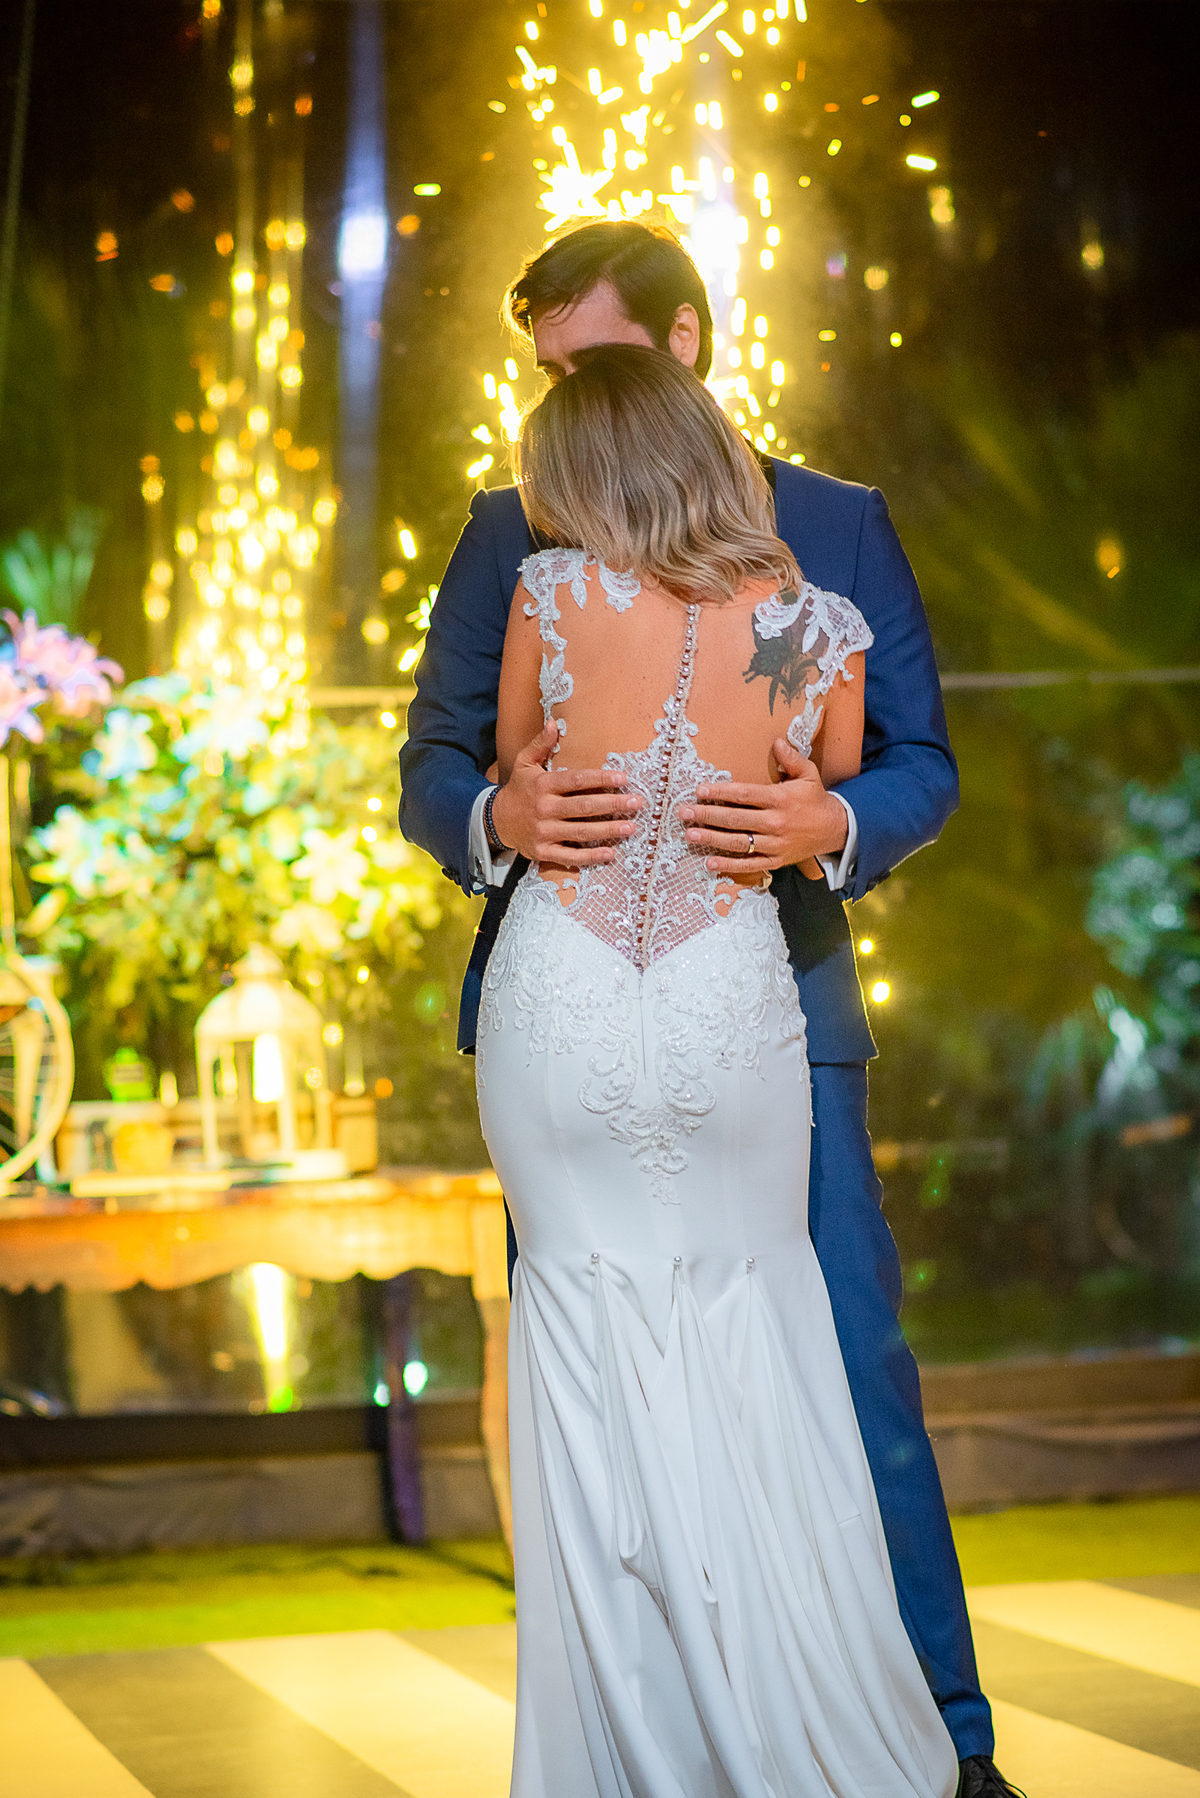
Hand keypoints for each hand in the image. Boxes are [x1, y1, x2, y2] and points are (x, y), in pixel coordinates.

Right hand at [489, 720, 641, 866]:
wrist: (496, 821)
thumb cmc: (518, 789)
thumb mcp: (524, 763)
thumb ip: (540, 744)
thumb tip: (554, 722)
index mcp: (543, 786)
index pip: (576, 780)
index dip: (600, 779)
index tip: (622, 778)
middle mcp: (544, 809)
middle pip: (583, 807)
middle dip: (612, 805)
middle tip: (636, 803)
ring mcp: (543, 832)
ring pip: (581, 832)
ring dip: (608, 831)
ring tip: (630, 827)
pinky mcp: (543, 851)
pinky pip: (570, 856)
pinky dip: (590, 857)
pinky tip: (610, 853)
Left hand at [678, 737, 846, 878]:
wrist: (835, 829)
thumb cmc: (815, 799)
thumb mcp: (808, 774)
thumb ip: (791, 758)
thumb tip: (776, 741)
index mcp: (780, 799)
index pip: (745, 794)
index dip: (721, 792)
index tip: (700, 790)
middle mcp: (775, 822)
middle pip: (736, 819)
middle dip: (707, 816)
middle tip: (684, 813)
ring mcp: (775, 844)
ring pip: (738, 842)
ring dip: (712, 839)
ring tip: (690, 835)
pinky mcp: (775, 860)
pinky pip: (750, 864)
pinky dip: (729, 865)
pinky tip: (710, 863)